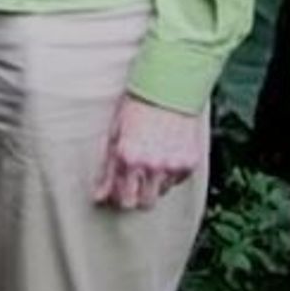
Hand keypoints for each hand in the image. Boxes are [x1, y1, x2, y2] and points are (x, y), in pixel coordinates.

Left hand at [95, 94, 205, 210]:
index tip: (118, 190)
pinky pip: (178, 179)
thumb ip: (106, 170)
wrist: (170, 86)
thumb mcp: (115, 135)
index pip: (124, 200)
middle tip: (135, 182)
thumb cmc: (137, 106)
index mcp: (129, 159)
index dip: (119, 197)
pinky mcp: (190, 161)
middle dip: (137, 196)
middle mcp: (152, 165)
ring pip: (162, 192)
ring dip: (154, 183)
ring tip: (151, 161)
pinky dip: (171, 172)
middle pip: (145, 204)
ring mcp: (173, 164)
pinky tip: (166, 153)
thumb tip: (99, 197)